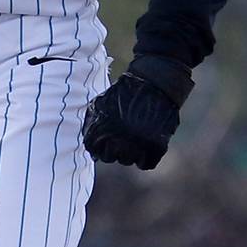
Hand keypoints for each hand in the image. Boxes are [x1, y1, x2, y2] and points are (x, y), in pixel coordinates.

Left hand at [81, 56, 191, 170]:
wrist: (154, 83)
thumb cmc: (125, 91)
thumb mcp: (101, 102)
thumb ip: (92, 122)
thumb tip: (90, 149)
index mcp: (104, 125)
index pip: (92, 148)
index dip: (96, 144)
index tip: (101, 140)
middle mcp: (120, 137)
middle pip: (109, 157)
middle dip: (110, 148)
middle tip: (117, 138)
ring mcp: (139, 143)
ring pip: (127, 161)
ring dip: (127, 152)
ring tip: (131, 136)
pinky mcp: (156, 146)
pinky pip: (145, 164)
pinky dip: (144, 157)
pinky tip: (143, 143)